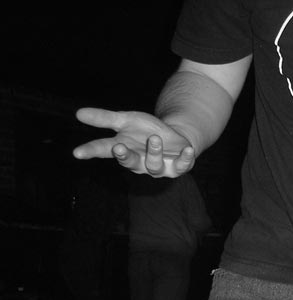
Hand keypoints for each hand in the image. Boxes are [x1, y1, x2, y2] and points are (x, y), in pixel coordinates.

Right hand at [72, 108, 195, 177]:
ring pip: (154, 165)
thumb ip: (105, 119)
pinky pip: (182, 165)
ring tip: (155, 138)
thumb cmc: (146, 130)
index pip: (104, 150)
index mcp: (124, 149)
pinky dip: (186, 158)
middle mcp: (139, 162)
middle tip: (118, 147)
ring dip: (154, 152)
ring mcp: (158, 167)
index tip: (77, 152)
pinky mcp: (178, 167)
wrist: (173, 138)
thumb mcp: (126, 120)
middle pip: (129, 162)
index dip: (91, 151)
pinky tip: (188, 150)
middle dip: (124, 156)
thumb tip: (78, 113)